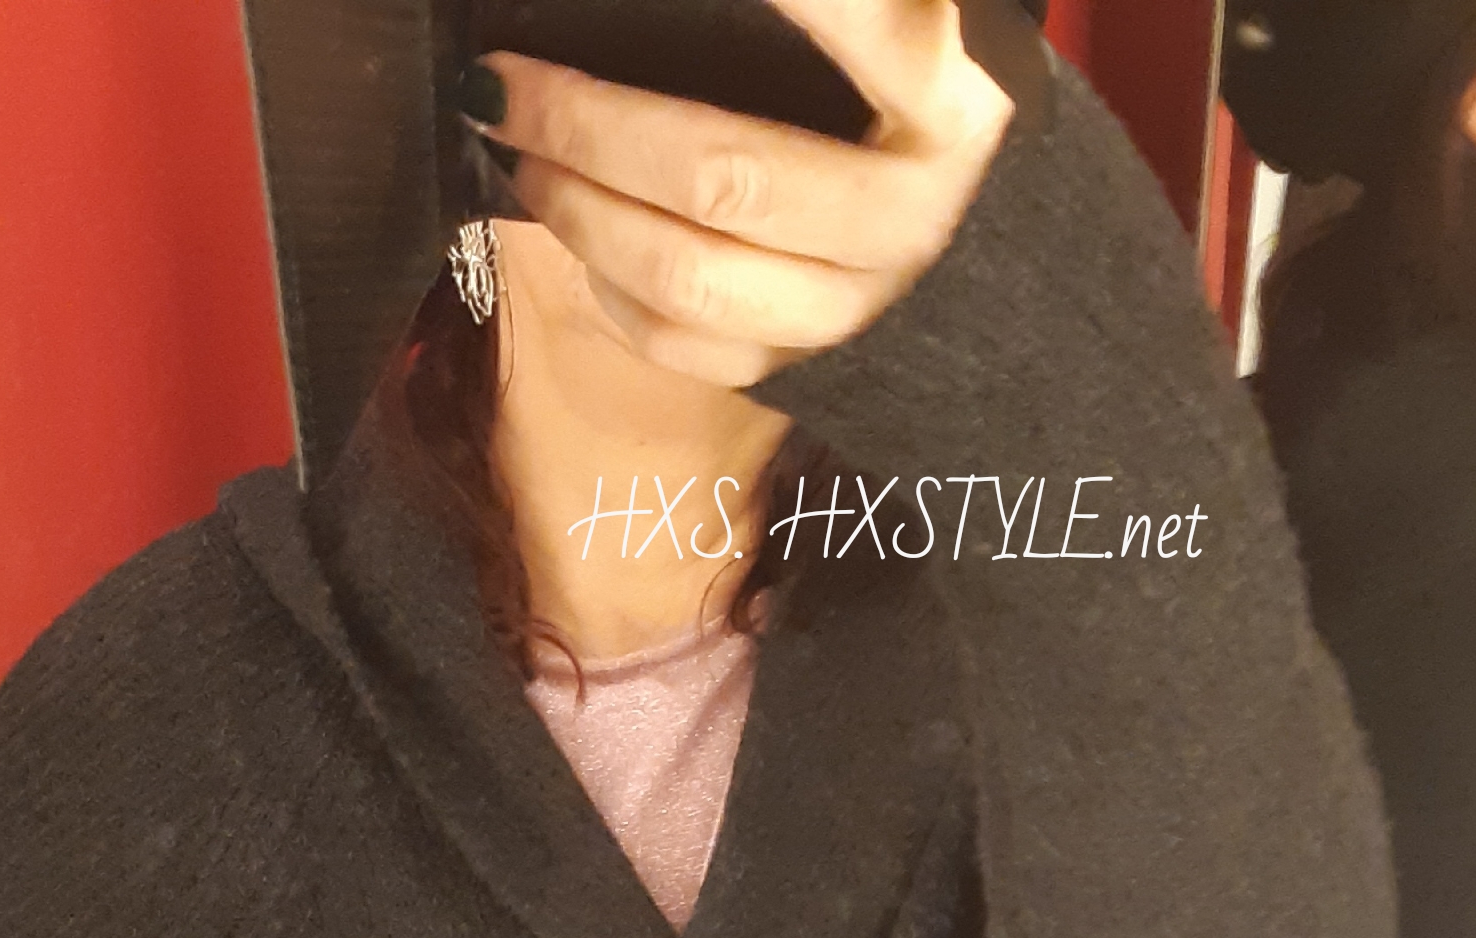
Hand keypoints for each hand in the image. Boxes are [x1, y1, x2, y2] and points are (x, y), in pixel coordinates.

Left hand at [474, 3, 1019, 385]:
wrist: (971, 232)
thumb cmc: (905, 103)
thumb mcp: (889, 40)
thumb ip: (837, 12)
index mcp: (953, 105)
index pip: (880, 33)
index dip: (808, 3)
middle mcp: (913, 212)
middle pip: (722, 176)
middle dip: (587, 125)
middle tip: (503, 83)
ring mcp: (864, 300)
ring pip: (689, 273)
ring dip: (579, 212)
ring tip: (519, 156)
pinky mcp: (818, 363)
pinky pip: (691, 345)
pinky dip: (612, 290)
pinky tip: (577, 235)